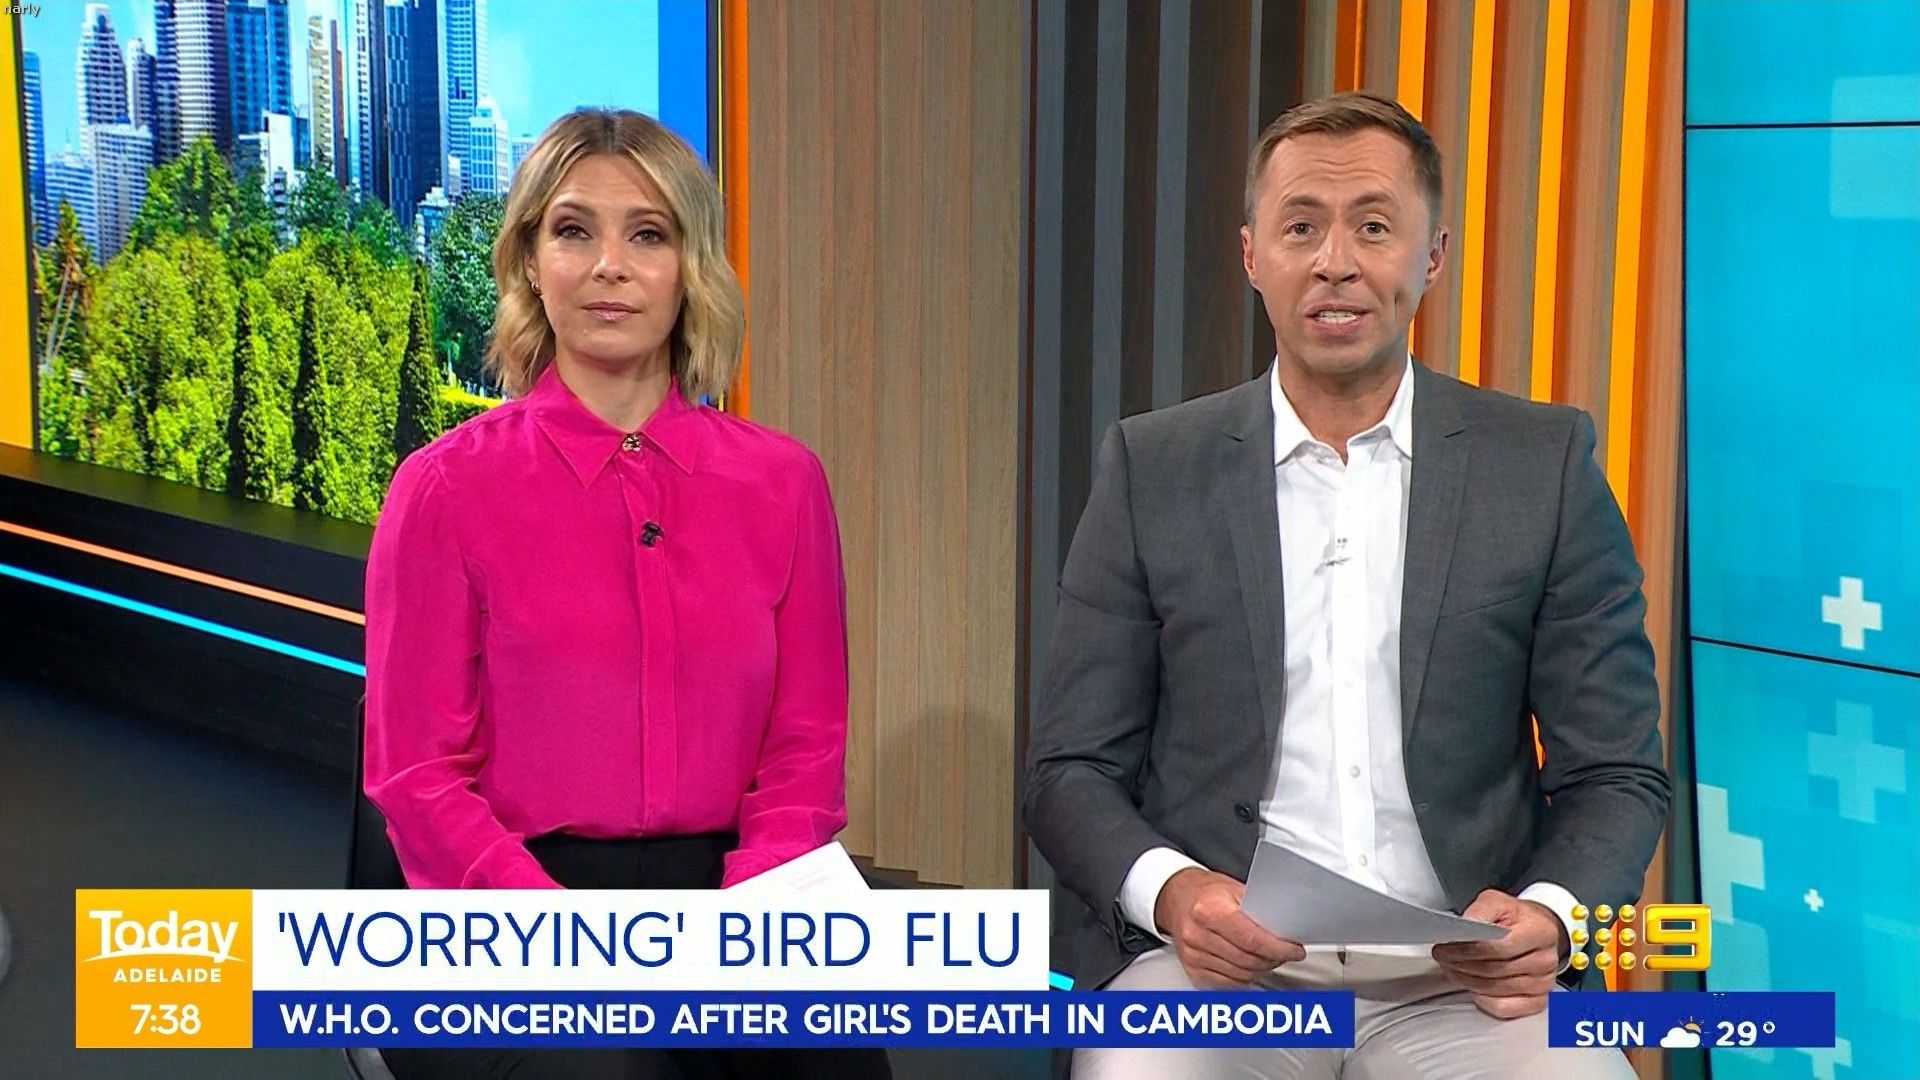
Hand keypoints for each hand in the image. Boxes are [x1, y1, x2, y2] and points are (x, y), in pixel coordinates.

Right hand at [1153, 867, 1307, 987]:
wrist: (1177, 898)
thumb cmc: (1206, 893)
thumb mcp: (1234, 889)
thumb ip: (1258, 909)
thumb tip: (1286, 928)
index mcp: (1209, 910)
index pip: (1252, 940)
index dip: (1279, 948)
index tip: (1294, 950)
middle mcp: (1196, 934)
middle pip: (1249, 960)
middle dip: (1274, 959)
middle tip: (1284, 951)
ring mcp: (1193, 955)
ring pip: (1242, 976)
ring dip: (1261, 969)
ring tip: (1268, 956)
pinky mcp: (1192, 970)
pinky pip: (1229, 984)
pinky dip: (1245, 977)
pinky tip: (1250, 965)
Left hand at [1431, 889, 1566, 1018]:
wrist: (1538, 930)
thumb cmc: (1516, 918)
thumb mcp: (1497, 902)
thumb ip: (1480, 911)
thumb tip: (1465, 927)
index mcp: (1540, 931)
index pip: (1498, 947)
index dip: (1466, 950)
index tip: (1444, 947)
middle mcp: (1546, 960)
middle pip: (1494, 970)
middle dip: (1460, 965)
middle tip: (1442, 958)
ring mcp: (1544, 983)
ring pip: (1495, 989)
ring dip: (1466, 980)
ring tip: (1452, 968)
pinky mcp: (1537, 1000)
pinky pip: (1505, 1008)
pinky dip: (1483, 1000)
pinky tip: (1472, 988)